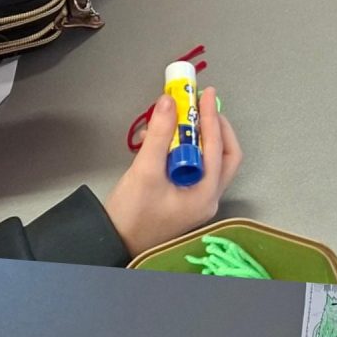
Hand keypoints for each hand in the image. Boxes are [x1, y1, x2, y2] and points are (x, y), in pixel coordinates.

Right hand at [104, 83, 243, 257]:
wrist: (113, 241)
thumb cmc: (131, 215)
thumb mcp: (145, 171)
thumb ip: (160, 134)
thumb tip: (170, 102)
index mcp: (205, 194)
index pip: (218, 148)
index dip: (211, 118)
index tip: (204, 95)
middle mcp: (207, 197)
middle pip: (222, 153)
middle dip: (212, 127)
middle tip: (199, 105)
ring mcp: (196, 198)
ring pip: (205, 158)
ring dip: (192, 137)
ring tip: (172, 121)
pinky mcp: (183, 196)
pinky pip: (189, 166)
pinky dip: (179, 149)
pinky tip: (157, 140)